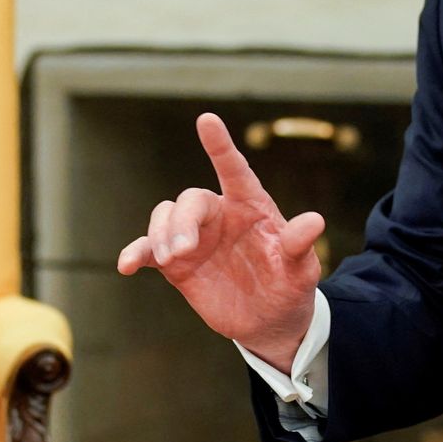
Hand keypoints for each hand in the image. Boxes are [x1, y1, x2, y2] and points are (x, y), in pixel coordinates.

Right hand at [117, 113, 324, 370]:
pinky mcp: (175, 263)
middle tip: (182, 251)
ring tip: (170, 260)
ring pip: (165, 216)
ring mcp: (194, 237)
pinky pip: (147, 249)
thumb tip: (315, 221)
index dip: (220, 145)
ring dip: (160, 234)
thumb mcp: (301, 270)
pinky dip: (134, 253)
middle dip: (182, 221)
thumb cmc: (290, 286)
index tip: (207, 120)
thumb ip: (300, 245)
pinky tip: (126, 266)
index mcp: (250, 207)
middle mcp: (219, 215)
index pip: (234, 170)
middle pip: (191, 200)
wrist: (269, 321)